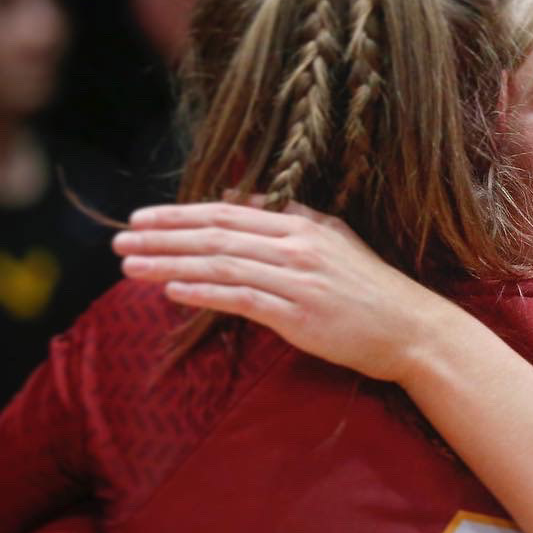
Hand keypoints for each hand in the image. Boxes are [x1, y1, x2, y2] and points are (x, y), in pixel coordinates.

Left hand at [114, 201, 463, 382]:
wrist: (411, 329)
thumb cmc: (372, 291)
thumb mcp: (334, 240)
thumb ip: (289, 220)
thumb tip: (237, 202)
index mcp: (303, 225)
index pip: (229, 212)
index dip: (181, 213)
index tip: (142, 217)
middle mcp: (297, 245)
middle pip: (216, 233)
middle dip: (163, 234)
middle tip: (120, 239)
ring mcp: (298, 279)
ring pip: (220, 263)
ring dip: (169, 263)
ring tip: (130, 265)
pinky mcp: (299, 313)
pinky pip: (241, 298)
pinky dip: (202, 292)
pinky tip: (171, 289)